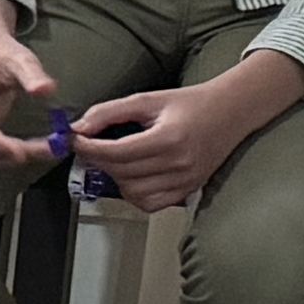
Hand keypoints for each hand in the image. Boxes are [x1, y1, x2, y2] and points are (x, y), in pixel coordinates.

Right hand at [0, 0, 58, 170]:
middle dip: (15, 154)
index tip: (23, 153)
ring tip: (49, 150)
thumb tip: (46, 91)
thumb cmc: (3, 55)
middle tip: (52, 150)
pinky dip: (13, 154)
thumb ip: (33, 75)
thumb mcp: (21, 60)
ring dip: (16, 157)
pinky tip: (36, 148)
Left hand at [70, 51, 303, 213]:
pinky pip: (151, 203)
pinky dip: (134, 193)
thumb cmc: (190, 103)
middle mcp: (179, 164)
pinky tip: (132, 175)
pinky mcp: (189, 190)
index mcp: (169, 139)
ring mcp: (186, 181)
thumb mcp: (146, 99)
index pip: (116, 152)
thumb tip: (77, 128)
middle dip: (97, 160)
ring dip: (114, 177)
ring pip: (133, 192)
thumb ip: (108, 112)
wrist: (231, 112)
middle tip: (90, 146)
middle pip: (121, 172)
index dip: (88, 148)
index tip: (73, 140)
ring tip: (114, 158)